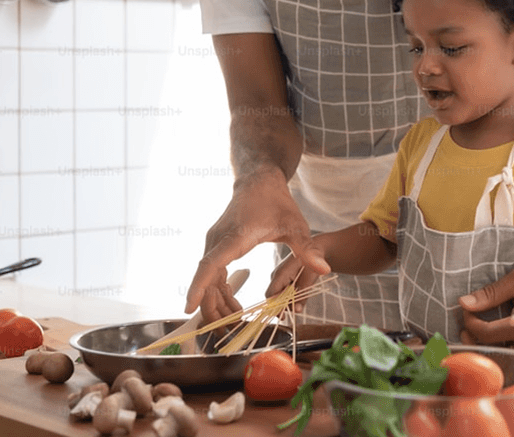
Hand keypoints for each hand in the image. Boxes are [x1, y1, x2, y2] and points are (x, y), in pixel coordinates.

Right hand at [185, 167, 329, 320]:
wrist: (259, 182)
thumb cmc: (277, 202)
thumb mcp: (295, 226)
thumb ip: (306, 250)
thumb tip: (325, 269)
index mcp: (235, 237)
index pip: (210, 265)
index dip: (198, 287)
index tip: (188, 308)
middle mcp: (217, 240)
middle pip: (206, 280)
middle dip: (212, 308)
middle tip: (229, 332)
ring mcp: (214, 243)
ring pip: (207, 279)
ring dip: (216, 302)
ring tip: (235, 322)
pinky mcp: (216, 246)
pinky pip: (211, 274)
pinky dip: (219, 291)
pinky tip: (233, 305)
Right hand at [266, 245, 323, 311]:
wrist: (317, 249)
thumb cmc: (314, 261)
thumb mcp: (311, 280)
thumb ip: (303, 296)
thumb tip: (296, 311)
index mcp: (280, 274)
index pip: (270, 295)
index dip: (274, 307)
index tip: (283, 316)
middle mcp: (276, 276)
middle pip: (273, 297)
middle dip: (283, 306)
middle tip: (296, 308)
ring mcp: (279, 276)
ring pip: (278, 295)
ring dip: (288, 301)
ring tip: (300, 299)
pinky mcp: (283, 277)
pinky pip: (283, 290)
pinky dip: (290, 296)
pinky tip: (299, 292)